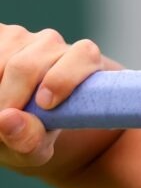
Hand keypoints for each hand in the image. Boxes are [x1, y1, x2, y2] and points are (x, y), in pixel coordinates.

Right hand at [0, 24, 107, 168]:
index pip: (84, 54)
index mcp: (82, 64)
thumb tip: (9, 120)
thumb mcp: (36, 150)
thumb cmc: (33, 134)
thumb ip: (29, 142)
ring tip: (2, 108)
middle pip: (28, 65)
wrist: (15, 121)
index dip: (64, 78)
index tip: (46, 105)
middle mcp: (52, 44)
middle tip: (5, 120)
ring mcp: (20, 37)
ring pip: (2, 59)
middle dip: (11, 98)